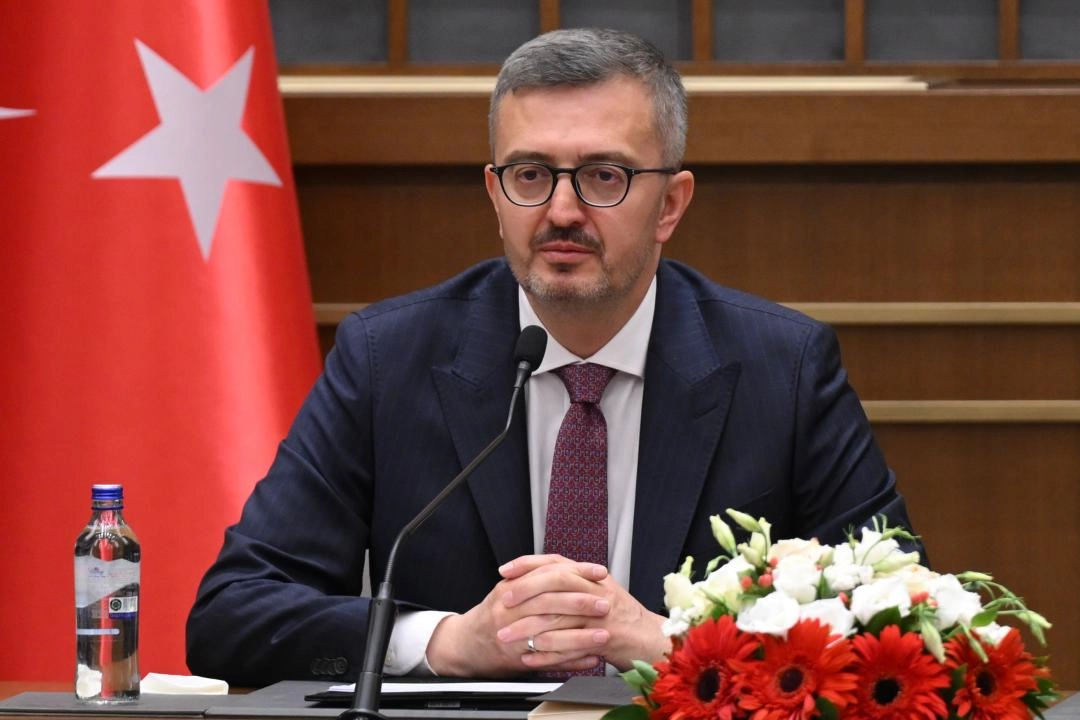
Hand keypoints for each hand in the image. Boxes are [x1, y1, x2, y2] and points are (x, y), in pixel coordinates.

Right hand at [425, 554, 612, 676]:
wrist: (466, 644)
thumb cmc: (493, 614)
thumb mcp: (508, 588)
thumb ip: (533, 575)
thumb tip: (569, 566)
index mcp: (511, 589)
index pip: (548, 576)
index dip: (576, 573)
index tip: (600, 573)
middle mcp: (511, 612)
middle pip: (550, 604)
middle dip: (581, 604)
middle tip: (606, 604)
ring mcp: (514, 637)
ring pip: (552, 636)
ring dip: (581, 637)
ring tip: (605, 636)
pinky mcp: (517, 660)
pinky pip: (549, 662)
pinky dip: (572, 661)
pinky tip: (591, 659)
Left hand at [497, 555, 669, 671]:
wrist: (651, 639)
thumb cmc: (622, 618)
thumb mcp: (599, 591)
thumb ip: (574, 583)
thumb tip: (540, 577)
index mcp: (592, 577)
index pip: (555, 562)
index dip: (528, 564)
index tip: (505, 571)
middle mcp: (596, 590)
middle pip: (554, 584)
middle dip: (524, 592)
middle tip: (503, 603)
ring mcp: (600, 614)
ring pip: (557, 617)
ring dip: (527, 629)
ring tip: (506, 636)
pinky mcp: (603, 638)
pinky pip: (567, 646)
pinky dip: (546, 654)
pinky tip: (528, 658)